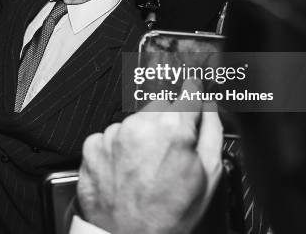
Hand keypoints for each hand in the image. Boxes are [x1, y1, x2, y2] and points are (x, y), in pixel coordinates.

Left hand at [77, 79, 222, 233]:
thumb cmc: (169, 215)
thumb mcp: (209, 176)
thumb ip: (212, 132)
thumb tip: (210, 107)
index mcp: (173, 129)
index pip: (188, 93)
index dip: (193, 93)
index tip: (193, 89)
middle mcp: (140, 125)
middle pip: (160, 107)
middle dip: (167, 122)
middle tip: (169, 152)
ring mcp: (113, 134)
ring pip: (135, 121)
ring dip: (142, 135)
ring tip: (145, 168)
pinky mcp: (93, 145)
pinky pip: (111, 135)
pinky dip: (118, 147)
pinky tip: (126, 169)